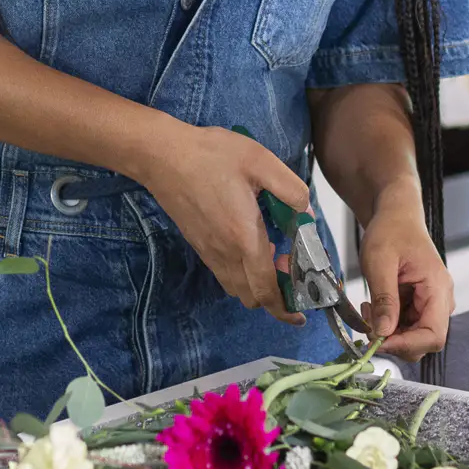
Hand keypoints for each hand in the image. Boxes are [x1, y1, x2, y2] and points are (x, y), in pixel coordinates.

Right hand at [135, 122, 310, 322]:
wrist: (162, 156)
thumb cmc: (211, 156)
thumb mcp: (261, 161)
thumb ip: (291, 189)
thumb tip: (306, 212)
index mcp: (244, 238)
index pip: (266, 290)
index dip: (285, 308)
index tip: (301, 312)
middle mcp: (225, 253)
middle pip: (252, 297)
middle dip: (276, 294)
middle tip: (289, 265)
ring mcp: (208, 251)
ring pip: (236, 287)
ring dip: (258, 282)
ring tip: (271, 253)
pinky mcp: (199, 244)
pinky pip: (224, 272)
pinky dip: (242, 271)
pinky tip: (249, 241)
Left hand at [355, 202, 453, 360]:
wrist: (396, 215)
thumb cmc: (391, 231)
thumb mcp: (380, 262)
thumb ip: (384, 299)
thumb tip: (383, 333)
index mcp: (438, 288)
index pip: (433, 335)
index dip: (406, 345)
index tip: (378, 341)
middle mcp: (441, 299)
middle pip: (424, 340)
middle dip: (395, 339)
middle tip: (368, 323)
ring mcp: (432, 302)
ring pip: (414, 336)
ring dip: (389, 331)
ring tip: (368, 309)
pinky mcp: (420, 303)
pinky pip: (407, 325)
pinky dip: (388, 323)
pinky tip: (374, 306)